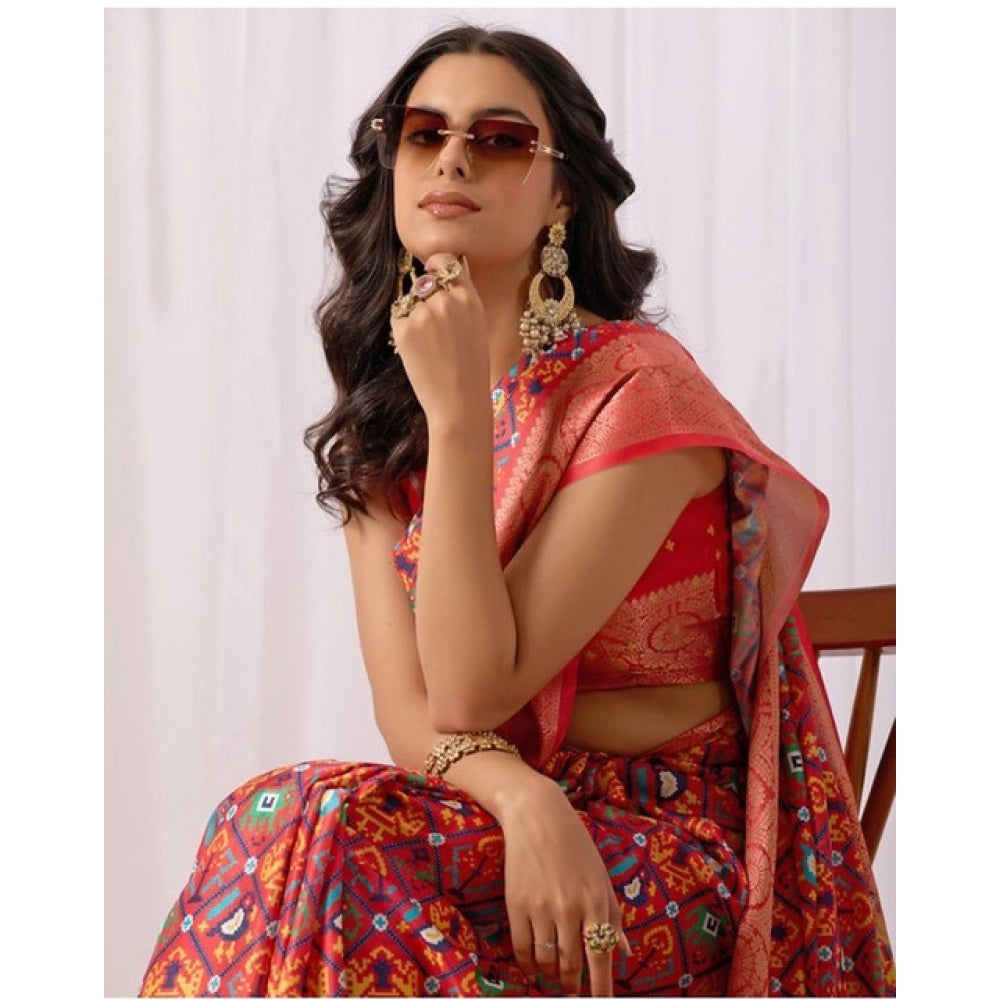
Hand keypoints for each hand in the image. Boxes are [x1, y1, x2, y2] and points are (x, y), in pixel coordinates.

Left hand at [389, 253, 489, 426]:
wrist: (458, 402)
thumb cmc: (471, 368)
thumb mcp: (477, 324)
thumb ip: (463, 294)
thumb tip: (454, 262)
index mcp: (468, 298)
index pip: (444, 260)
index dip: (437, 267)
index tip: (435, 276)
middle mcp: (445, 301)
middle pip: (425, 282)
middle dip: (426, 298)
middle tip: (437, 329)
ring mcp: (422, 314)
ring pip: (411, 301)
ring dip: (415, 315)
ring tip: (430, 344)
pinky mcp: (404, 328)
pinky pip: (399, 317)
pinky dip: (405, 329)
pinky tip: (420, 350)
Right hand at [497, 775, 627, 996]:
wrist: (537, 815)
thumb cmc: (575, 845)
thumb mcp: (601, 877)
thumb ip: (612, 916)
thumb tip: (623, 952)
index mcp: (596, 901)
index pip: (601, 957)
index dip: (601, 988)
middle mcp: (570, 908)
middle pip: (571, 964)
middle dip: (573, 984)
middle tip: (572, 991)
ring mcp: (542, 907)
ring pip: (547, 961)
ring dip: (551, 975)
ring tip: (554, 976)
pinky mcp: (517, 904)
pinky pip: (522, 949)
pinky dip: (528, 964)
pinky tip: (532, 967)